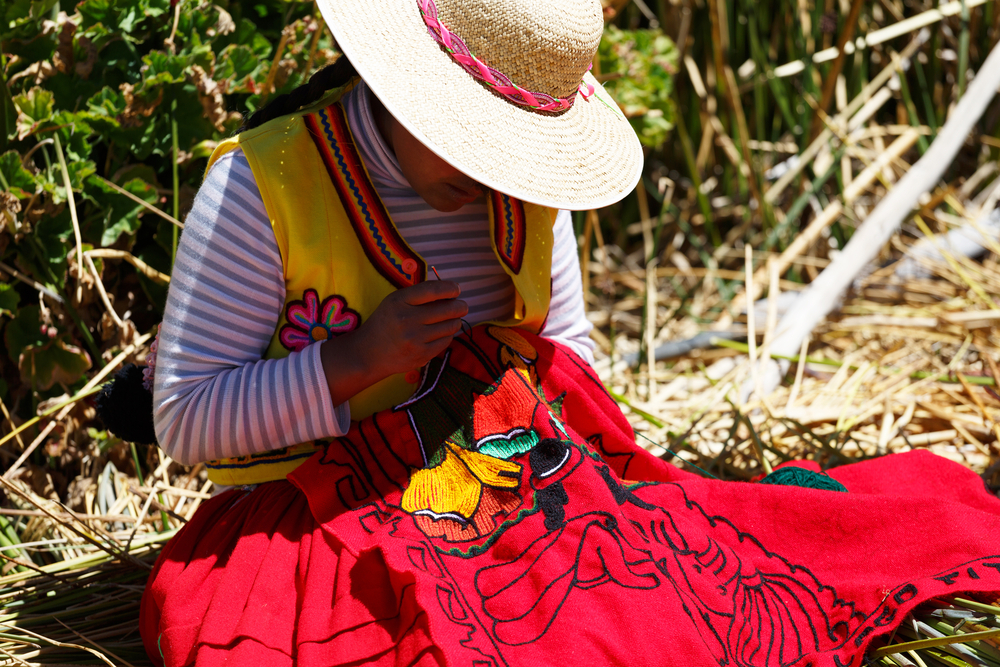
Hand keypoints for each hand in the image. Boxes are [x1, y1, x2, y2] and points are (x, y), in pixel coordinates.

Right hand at [320, 281, 467, 405]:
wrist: (370, 353)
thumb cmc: (386, 322)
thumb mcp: (395, 301)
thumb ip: (419, 294)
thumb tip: (451, 291)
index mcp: (399, 301)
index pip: (432, 290)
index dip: (449, 288)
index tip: (456, 289)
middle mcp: (407, 319)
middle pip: (447, 309)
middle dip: (460, 306)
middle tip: (462, 306)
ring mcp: (415, 339)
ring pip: (450, 326)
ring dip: (456, 320)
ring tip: (453, 319)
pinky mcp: (421, 355)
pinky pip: (446, 341)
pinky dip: (448, 335)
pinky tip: (443, 332)